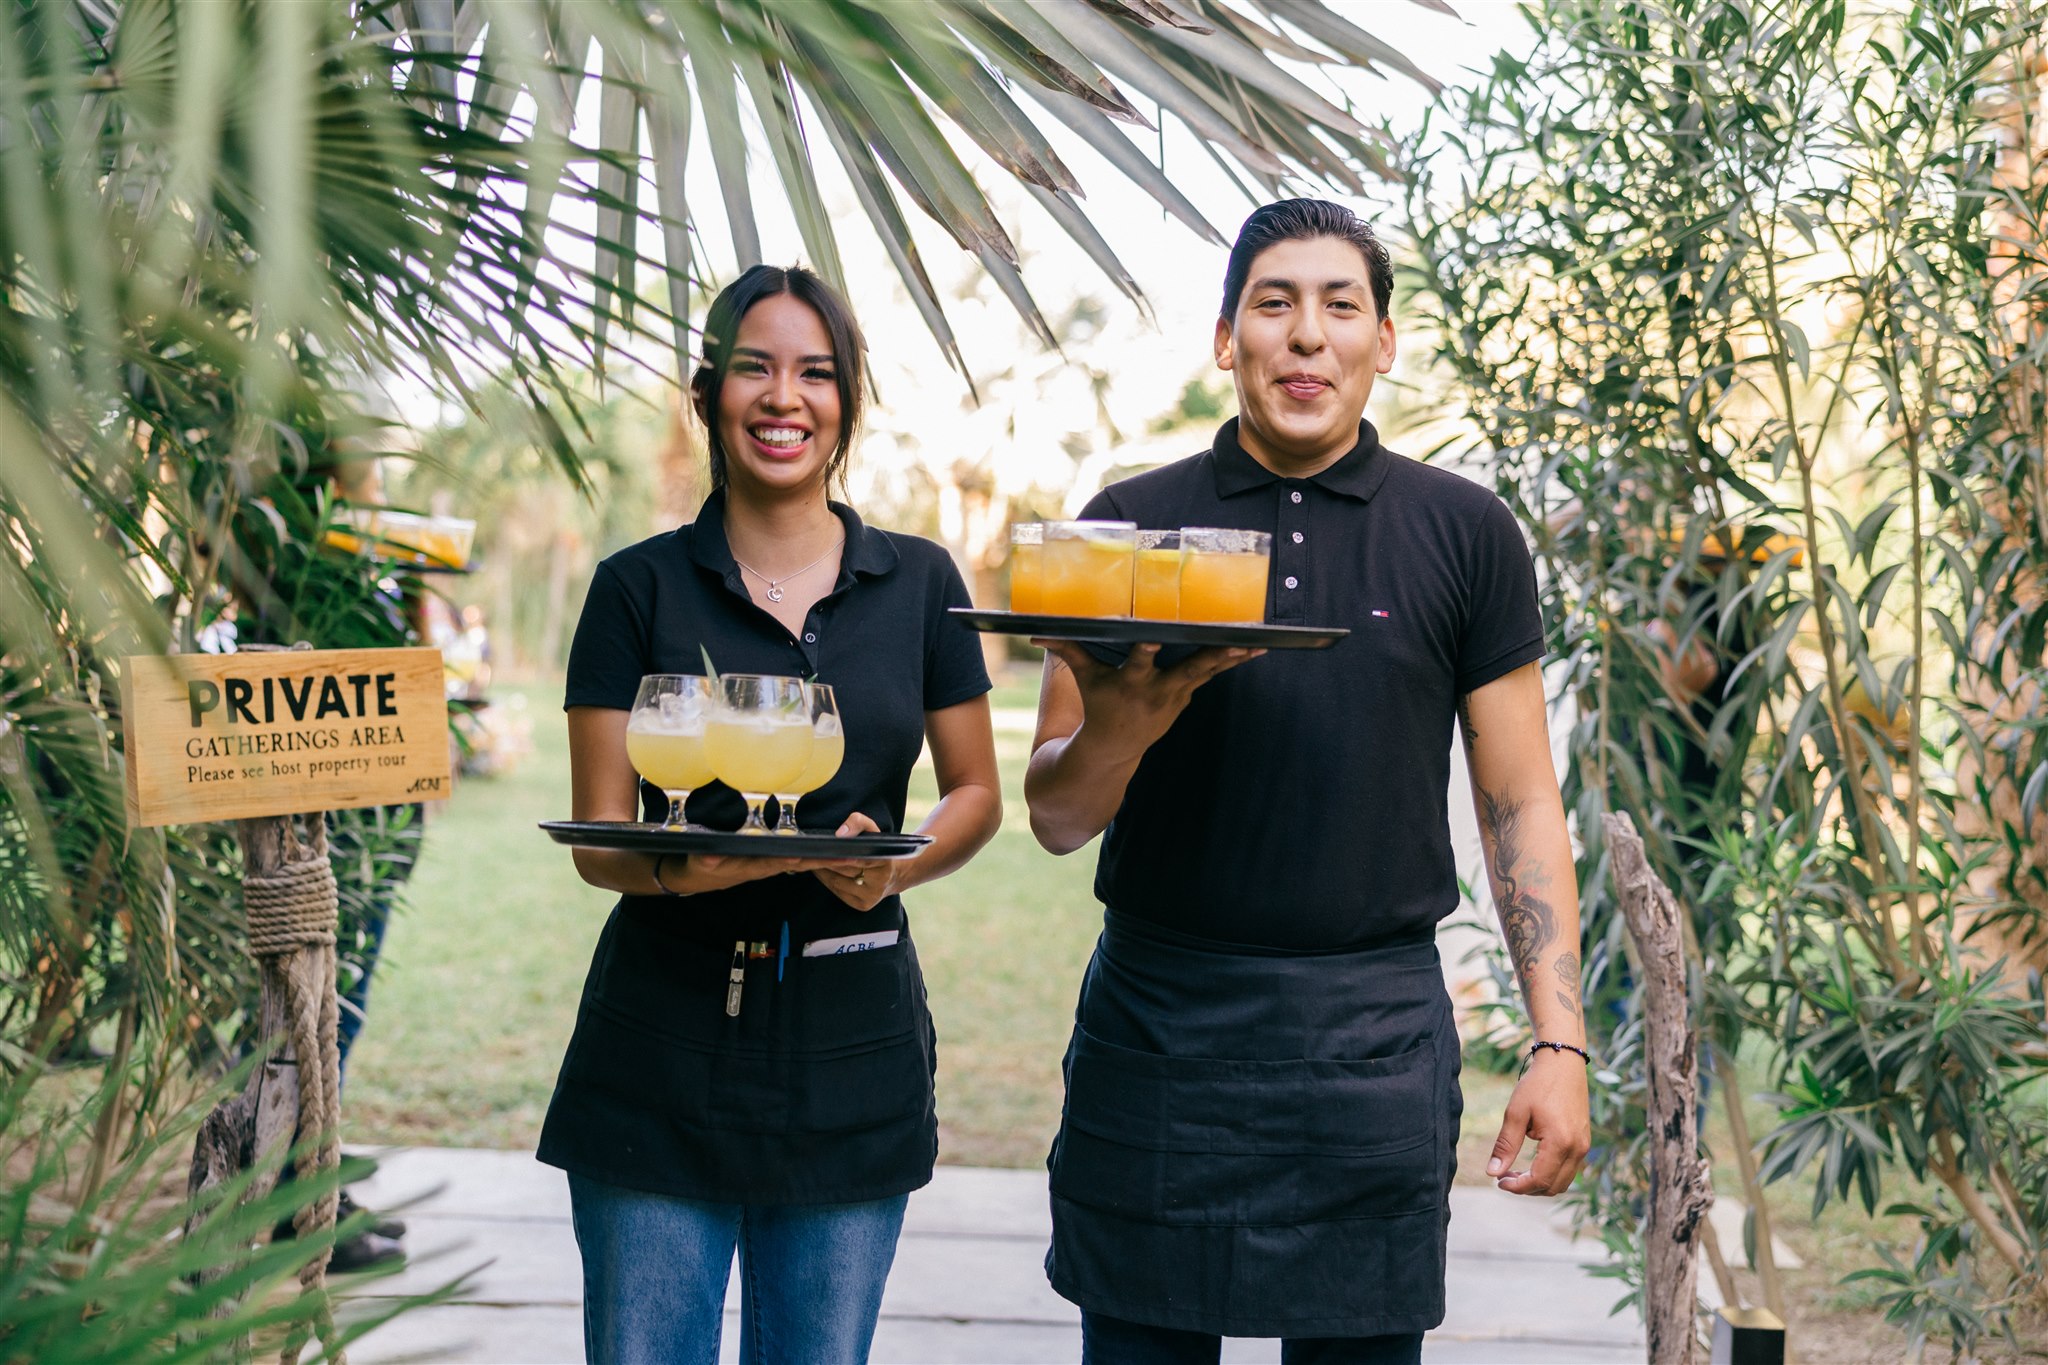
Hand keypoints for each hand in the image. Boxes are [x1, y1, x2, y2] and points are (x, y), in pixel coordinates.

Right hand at [655, 850, 831, 895]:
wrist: (699, 875)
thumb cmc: (702, 866)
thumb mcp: (701, 863)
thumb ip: (706, 859)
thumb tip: (709, 856)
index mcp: (752, 866)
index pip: (776, 862)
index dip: (792, 860)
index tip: (809, 857)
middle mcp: (765, 867)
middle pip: (798, 863)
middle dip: (822, 862)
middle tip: (848, 858)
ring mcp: (769, 866)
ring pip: (801, 862)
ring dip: (824, 860)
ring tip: (848, 857)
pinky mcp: (770, 862)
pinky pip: (796, 860)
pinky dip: (813, 858)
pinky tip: (831, 855)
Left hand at [813, 810, 899, 911]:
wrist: (898, 875)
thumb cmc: (882, 851)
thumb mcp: (874, 830)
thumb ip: (858, 823)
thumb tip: (840, 834)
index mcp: (885, 862)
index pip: (856, 857)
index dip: (836, 854)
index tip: (819, 848)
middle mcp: (879, 883)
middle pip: (843, 870)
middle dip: (825, 861)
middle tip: (808, 852)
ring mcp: (870, 897)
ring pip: (837, 882)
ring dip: (822, 871)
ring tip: (811, 860)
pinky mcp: (862, 905)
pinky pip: (837, 891)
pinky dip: (827, 881)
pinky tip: (820, 871)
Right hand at [1035, 640, 1262, 764]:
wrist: (1113, 749)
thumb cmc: (1097, 706)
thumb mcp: (1084, 678)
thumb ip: (1067, 651)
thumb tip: (1034, 633)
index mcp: (1131, 682)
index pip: (1141, 660)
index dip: (1149, 650)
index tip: (1158, 637)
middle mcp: (1157, 691)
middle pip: (1189, 670)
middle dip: (1212, 657)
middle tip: (1235, 642)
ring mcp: (1175, 697)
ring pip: (1208, 672)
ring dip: (1233, 659)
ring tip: (1257, 643)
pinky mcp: (1185, 697)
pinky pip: (1211, 675)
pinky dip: (1231, 662)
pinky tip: (1253, 648)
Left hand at [1487, 1049, 1590, 1195]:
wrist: (1563, 1063)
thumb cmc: (1538, 1085)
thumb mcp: (1515, 1113)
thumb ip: (1505, 1145)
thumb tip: (1492, 1173)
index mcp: (1560, 1142)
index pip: (1539, 1180)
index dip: (1517, 1187)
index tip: (1499, 1182)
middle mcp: (1577, 1149)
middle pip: (1553, 1187)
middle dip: (1527, 1188)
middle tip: (1504, 1176)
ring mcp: (1584, 1146)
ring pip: (1563, 1182)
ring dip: (1540, 1183)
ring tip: (1516, 1171)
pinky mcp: (1584, 1142)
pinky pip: (1569, 1169)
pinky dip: (1551, 1173)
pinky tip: (1532, 1161)